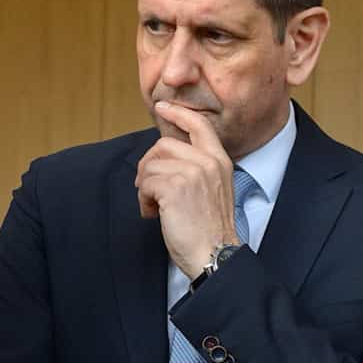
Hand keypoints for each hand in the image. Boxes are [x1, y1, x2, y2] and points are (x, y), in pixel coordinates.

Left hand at [134, 102, 238, 278]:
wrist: (215, 254)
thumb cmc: (210, 229)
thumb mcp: (212, 189)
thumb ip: (196, 168)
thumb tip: (164, 156)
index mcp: (219, 160)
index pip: (198, 124)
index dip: (177, 113)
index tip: (162, 107)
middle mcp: (207, 162)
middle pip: (163, 145)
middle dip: (148, 166)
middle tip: (148, 189)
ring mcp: (192, 173)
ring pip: (150, 166)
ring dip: (145, 188)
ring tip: (154, 208)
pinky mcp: (174, 188)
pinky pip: (145, 183)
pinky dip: (143, 200)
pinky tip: (153, 214)